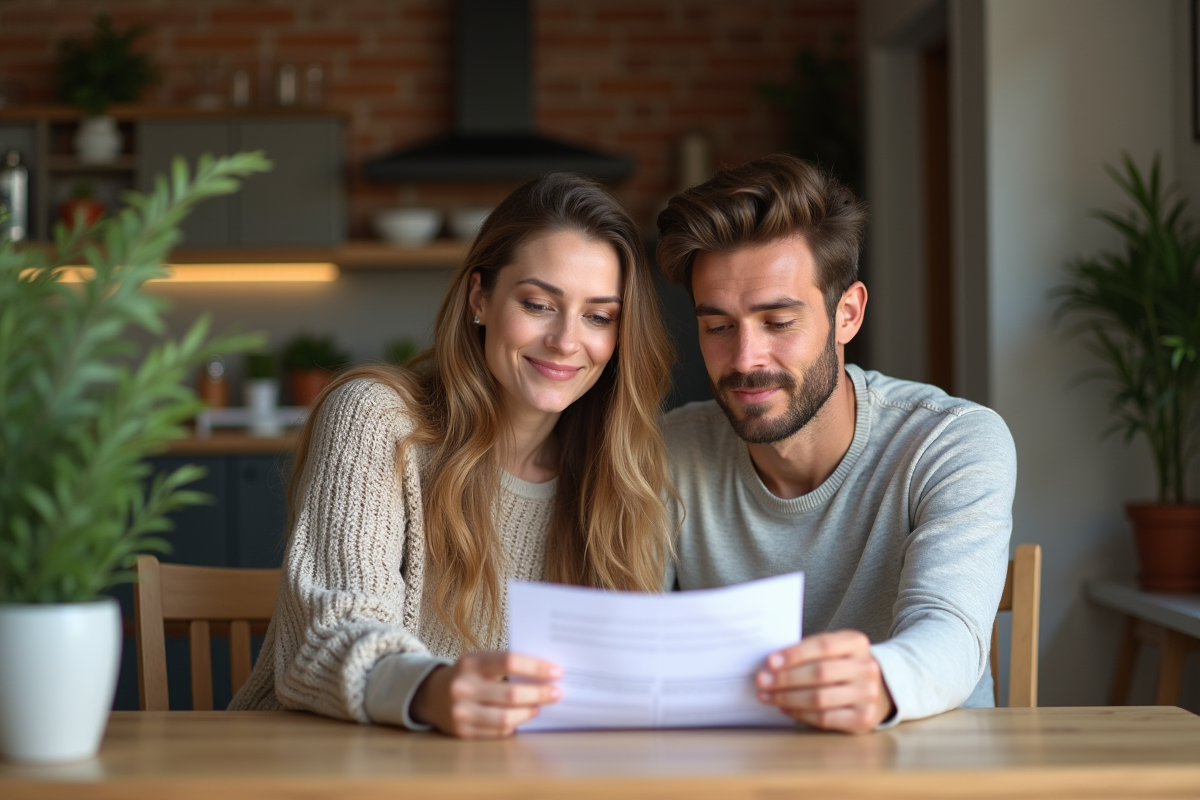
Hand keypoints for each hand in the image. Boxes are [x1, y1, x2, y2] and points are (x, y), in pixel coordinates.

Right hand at [410, 651, 561, 737]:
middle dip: (539, 693)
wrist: (431, 695)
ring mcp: (461, 712)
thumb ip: (506, 665)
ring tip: (540, 706)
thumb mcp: (480, 661)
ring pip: (506, 718)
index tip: (557, 671)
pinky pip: (497, 732)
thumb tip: (546, 674)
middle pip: (511, 694)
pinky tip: (523, 717)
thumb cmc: (467, 674)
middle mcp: (462, 687)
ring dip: (529, 712)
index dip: (536, 667)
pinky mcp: (462, 733)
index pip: (508, 661)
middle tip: (557, 692)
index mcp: (470, 662)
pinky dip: (515, 724)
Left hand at [755, 630, 893, 734]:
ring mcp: (868, 694)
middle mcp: (866, 667)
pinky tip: (785, 708)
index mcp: (856, 643)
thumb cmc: (843, 665)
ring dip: (787, 698)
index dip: (794, 654)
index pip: (822, 645)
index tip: (770, 662)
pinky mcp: (864, 719)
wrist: (878, 688)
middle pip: (819, 673)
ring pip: (819, 698)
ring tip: (767, 696)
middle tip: (762, 681)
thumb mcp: (833, 650)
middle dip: (785, 678)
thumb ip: (807, 652)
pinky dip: (800, 713)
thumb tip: (770, 665)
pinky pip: (824, 718)